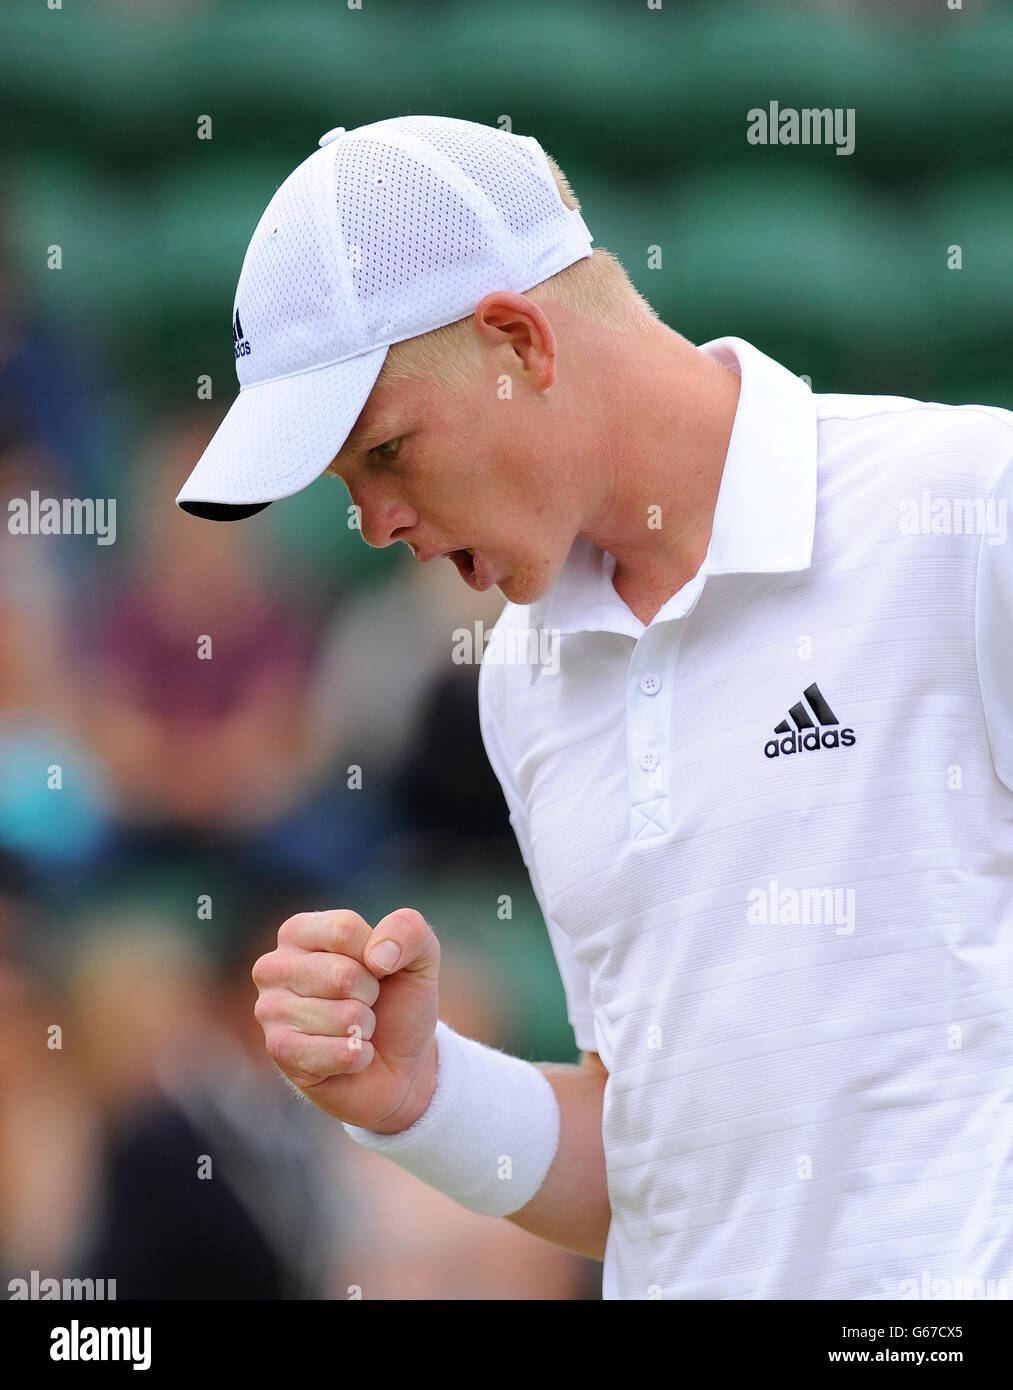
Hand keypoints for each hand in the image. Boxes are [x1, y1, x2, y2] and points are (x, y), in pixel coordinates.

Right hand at [252, 908, 439, 1132]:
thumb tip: (378, 956)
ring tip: (355, 1029)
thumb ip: (409, 930)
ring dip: (364, 1028)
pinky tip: (349, 1056)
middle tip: (366, 1004)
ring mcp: (270, 1010)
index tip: (376, 969)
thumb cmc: (397, 1001)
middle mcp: (273, 966)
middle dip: (371, 995)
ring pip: (344, 1017)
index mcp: (299, 931)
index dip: (378, 955)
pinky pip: (341, 1052)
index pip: (344, 930)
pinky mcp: (280, 1052)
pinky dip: (360, 1057)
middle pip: (343, 975)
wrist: (397, 1065)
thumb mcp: (419, 955)